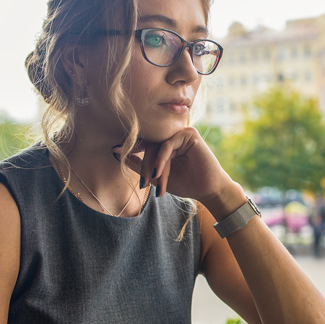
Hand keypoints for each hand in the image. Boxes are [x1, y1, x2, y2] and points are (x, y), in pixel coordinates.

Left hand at [116, 127, 238, 210]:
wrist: (208, 190)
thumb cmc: (186, 183)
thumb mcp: (156, 176)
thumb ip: (138, 165)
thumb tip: (116, 153)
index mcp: (165, 142)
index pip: (144, 142)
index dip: (132, 150)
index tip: (116, 153)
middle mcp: (172, 135)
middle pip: (149, 143)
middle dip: (144, 165)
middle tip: (144, 183)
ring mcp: (181, 133)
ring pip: (157, 145)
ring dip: (153, 165)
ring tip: (153, 182)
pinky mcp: (189, 134)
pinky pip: (167, 144)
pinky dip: (161, 159)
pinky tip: (159, 171)